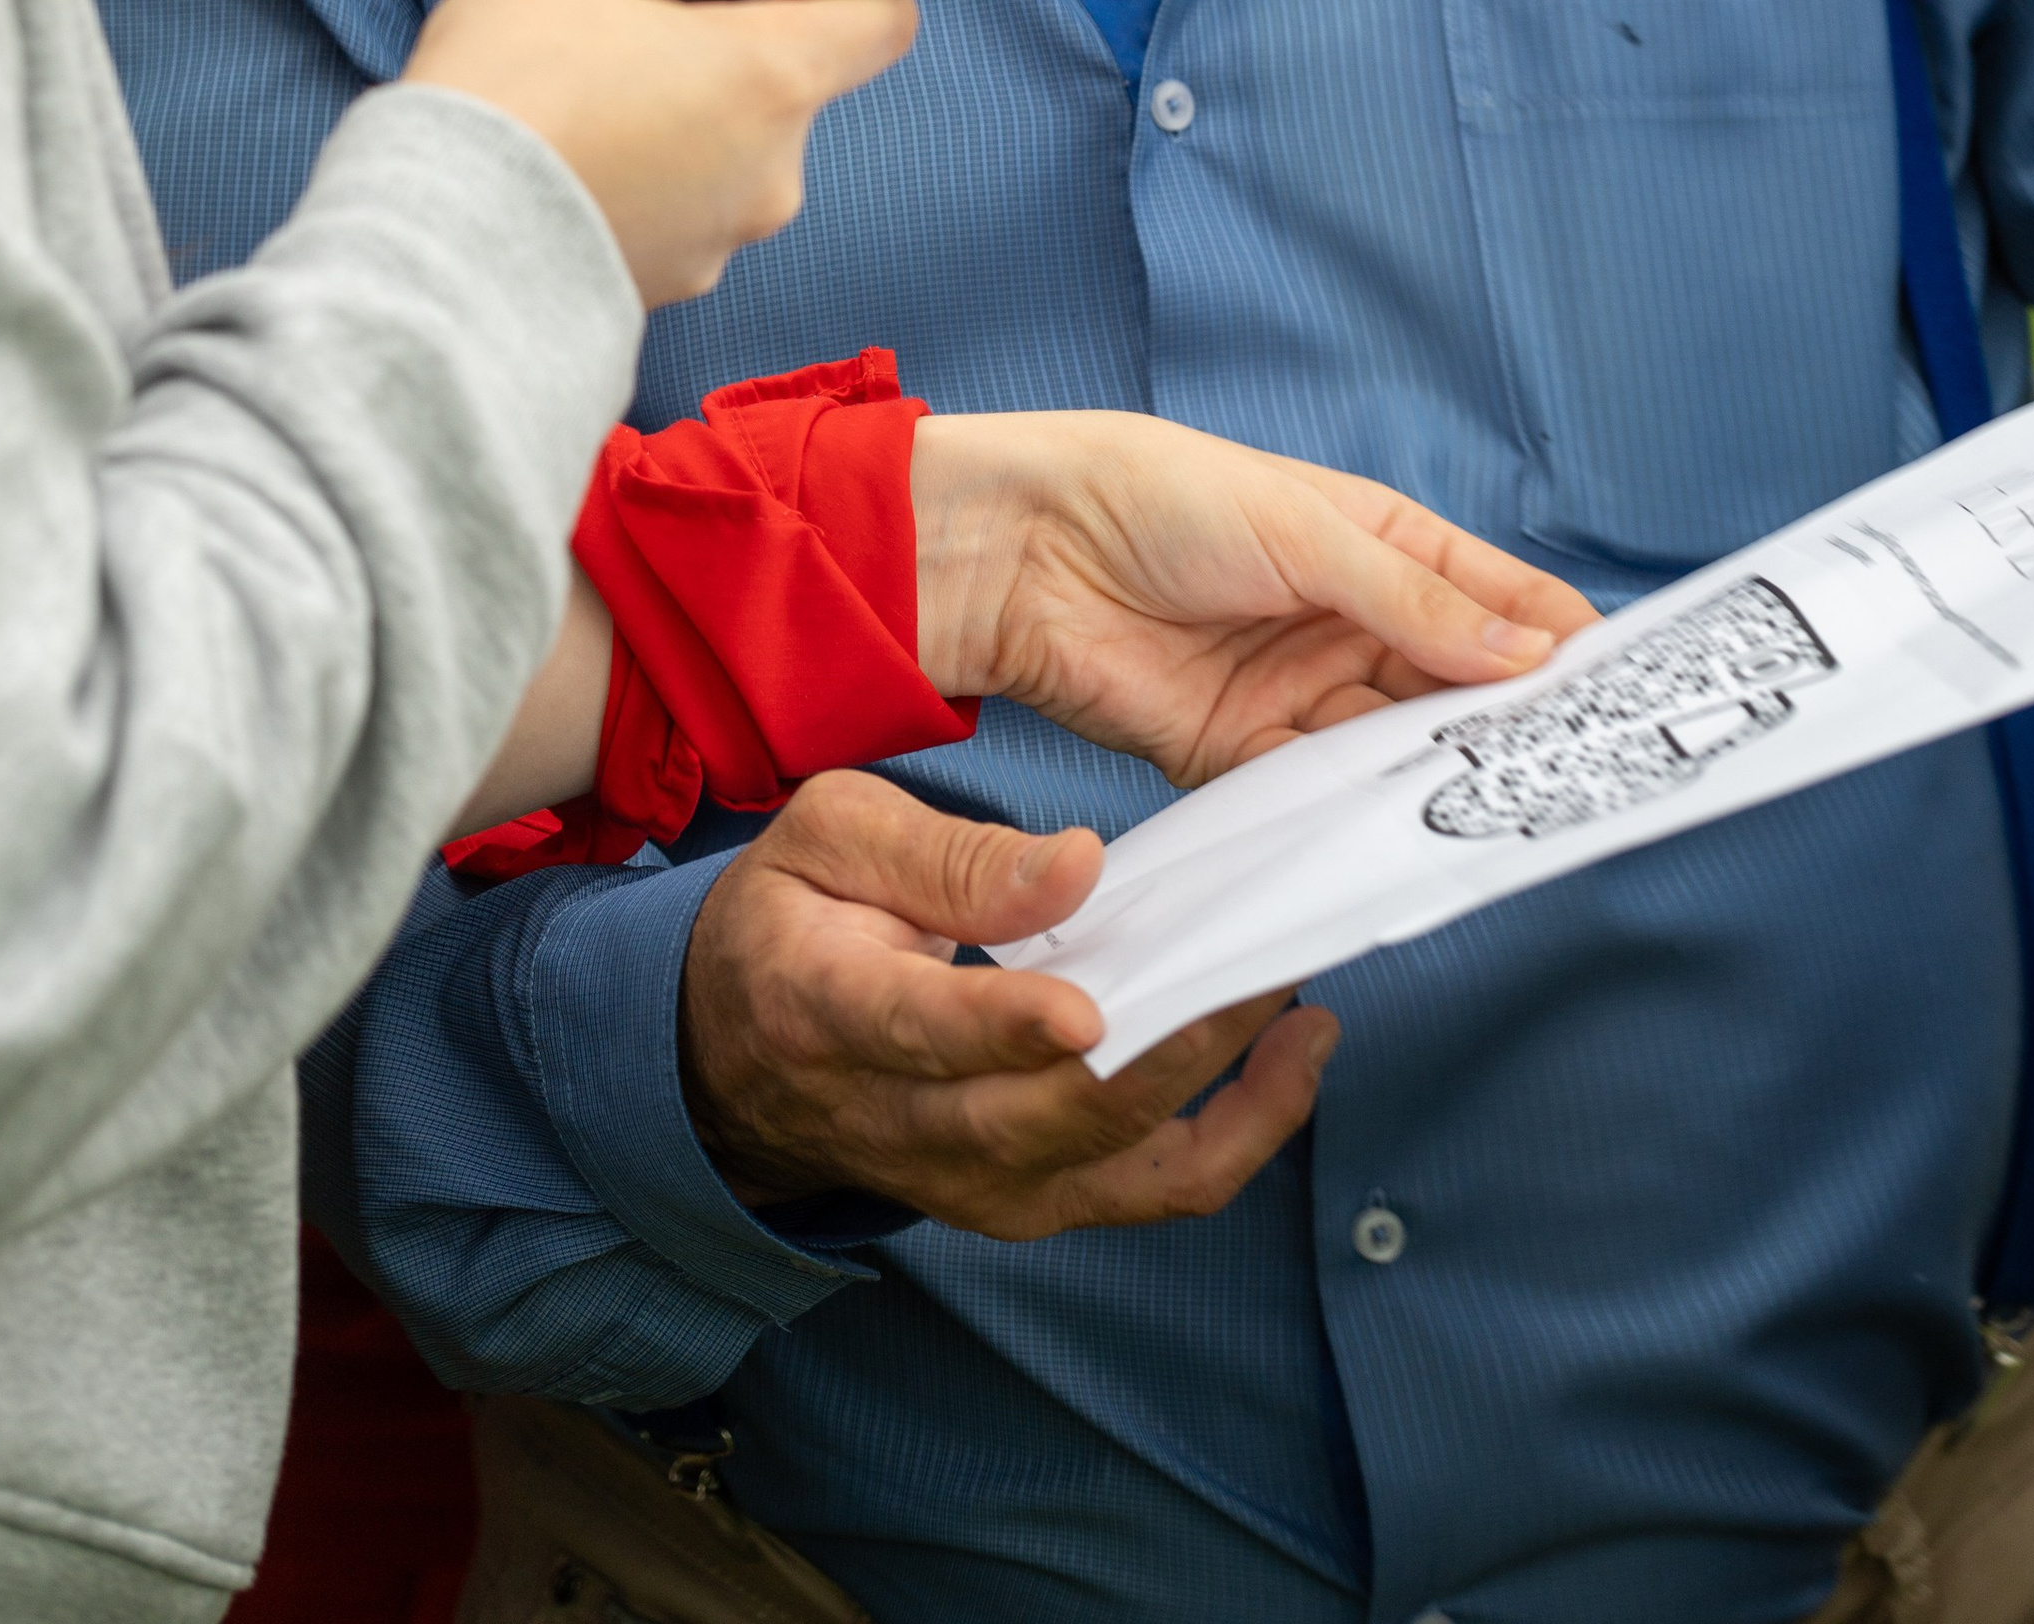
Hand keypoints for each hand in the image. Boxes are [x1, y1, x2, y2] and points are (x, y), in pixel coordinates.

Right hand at [406, 0, 912, 307]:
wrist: (436, 246)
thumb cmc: (506, 95)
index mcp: (769, 78)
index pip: (880, 27)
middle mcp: (771, 172)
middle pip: (779, 94)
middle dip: (714, 62)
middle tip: (624, 46)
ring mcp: (723, 243)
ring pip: (721, 162)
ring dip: (672, 133)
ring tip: (577, 116)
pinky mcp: (670, 294)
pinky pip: (673, 223)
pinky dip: (636, 196)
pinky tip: (563, 176)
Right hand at [680, 769, 1333, 1228]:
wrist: (732, 1051)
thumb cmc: (791, 918)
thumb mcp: (829, 834)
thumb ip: (946, 854)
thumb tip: (1077, 866)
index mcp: (831, 1006)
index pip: (922, 1032)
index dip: (1005, 1027)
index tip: (1088, 1007)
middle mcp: (902, 1119)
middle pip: (1044, 1114)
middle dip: (1170, 1048)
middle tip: (1262, 965)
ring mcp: (968, 1179)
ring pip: (1114, 1169)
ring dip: (1227, 1103)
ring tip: (1301, 1014)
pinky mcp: (1023, 1201)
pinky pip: (1145, 1194)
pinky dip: (1233, 1141)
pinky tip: (1287, 1066)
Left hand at [912, 413, 1597, 790]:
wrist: (1025, 554)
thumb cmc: (1157, 497)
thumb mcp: (1302, 531)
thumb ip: (1413, 602)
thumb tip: (1530, 651)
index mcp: (1380, 545)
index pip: (1498, 600)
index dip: (1562, 643)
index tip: (1628, 692)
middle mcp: (1353, 623)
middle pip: (1461, 689)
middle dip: (1515, 729)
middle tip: (1581, 775)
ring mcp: (1302, 693)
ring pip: (1399, 750)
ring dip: (1443, 781)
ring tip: (1506, 814)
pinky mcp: (1245, 754)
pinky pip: (1321, 797)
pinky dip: (1360, 820)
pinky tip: (1404, 839)